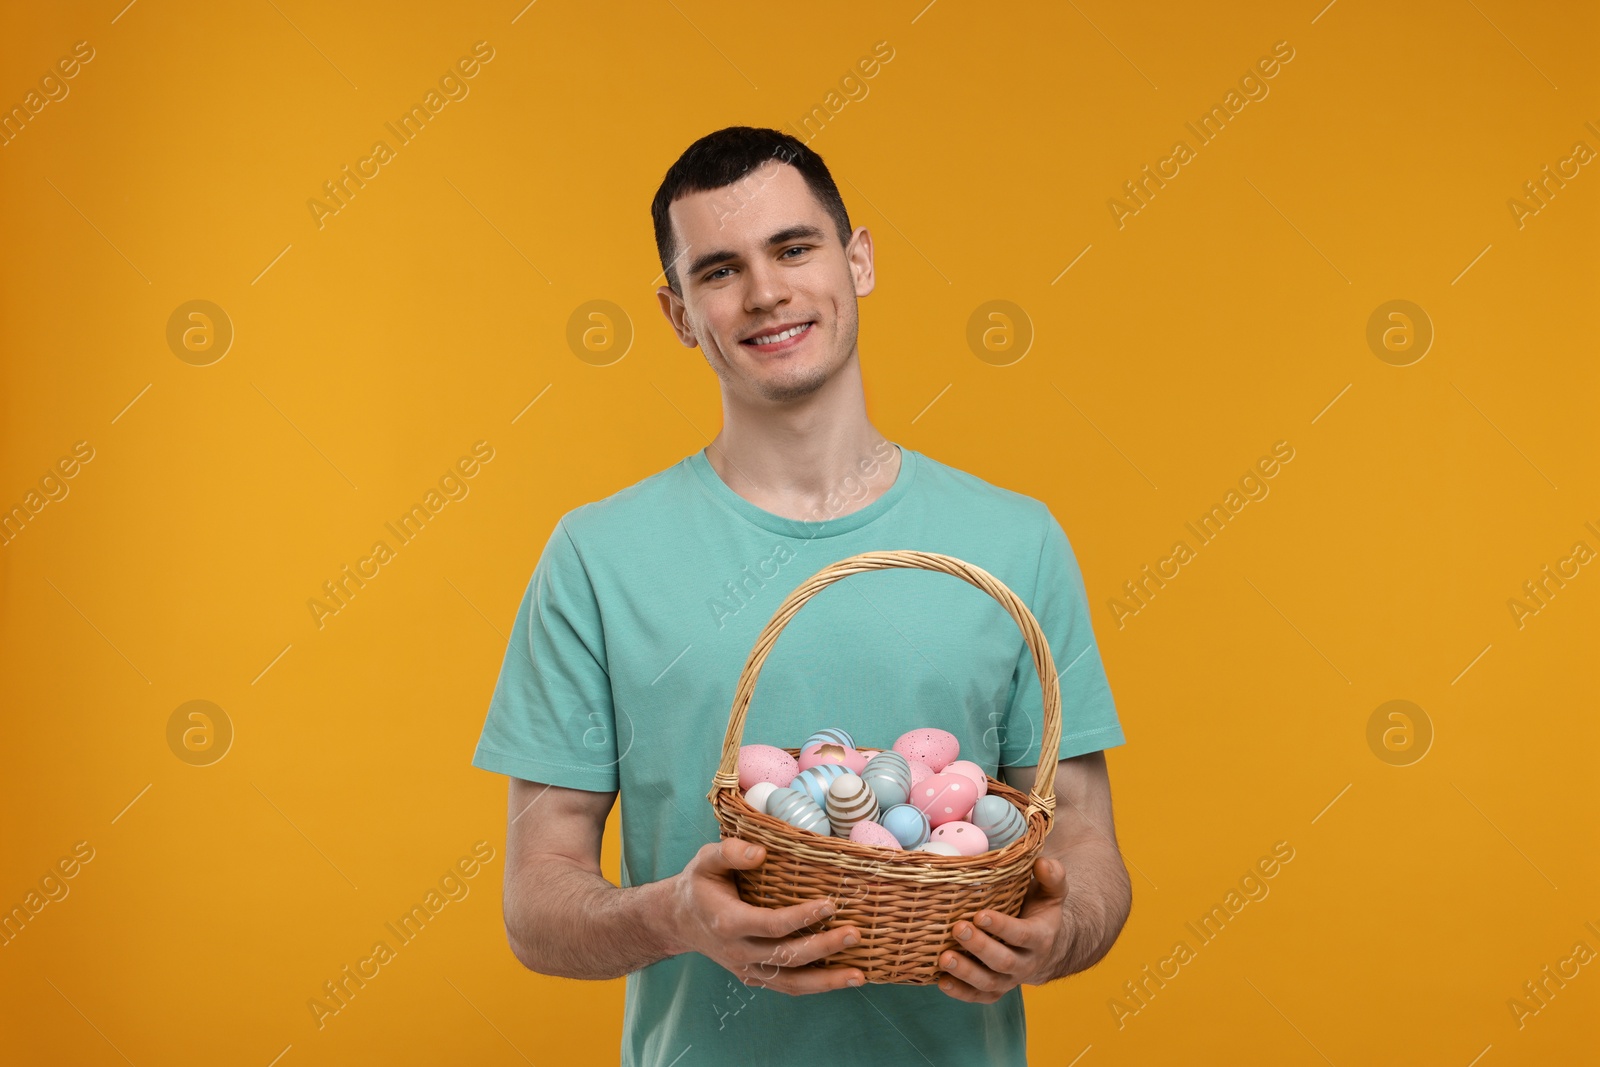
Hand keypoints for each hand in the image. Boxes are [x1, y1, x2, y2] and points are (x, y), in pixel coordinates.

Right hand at [667, 836, 864, 994]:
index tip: (830, 904)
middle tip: (855, 934)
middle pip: (787, 956)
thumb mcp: (705, 860)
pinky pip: (787, 986)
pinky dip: (816, 986)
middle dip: (824, 948)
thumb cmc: (699, 885)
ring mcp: (747, 969)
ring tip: (859, 975)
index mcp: (728, 922)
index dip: (802, 917)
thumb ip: (730, 851)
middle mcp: (738, 952)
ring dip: (826, 981)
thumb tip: (760, 853)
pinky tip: (842, 980)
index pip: (771, 924)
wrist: (679, 920)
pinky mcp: (755, 977)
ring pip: (791, 983)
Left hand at [936, 857, 1068, 1002]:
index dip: (1002, 927)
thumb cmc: (1038, 909)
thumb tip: (1041, 863)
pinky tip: (941, 981)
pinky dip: (960, 992)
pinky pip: (978, 997)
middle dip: (979, 946)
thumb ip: (1052, 876)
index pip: (1022, 935)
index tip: (980, 914)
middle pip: (1003, 961)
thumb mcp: (1050, 892)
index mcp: (1040, 937)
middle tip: (958, 928)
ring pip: (989, 982)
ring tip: (944, 957)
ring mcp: (1009, 980)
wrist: (1041, 945)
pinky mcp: (994, 990)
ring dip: (965, 972)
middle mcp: (1026, 963)